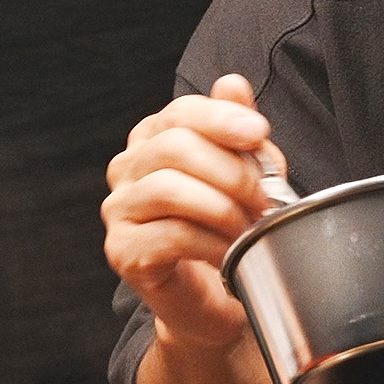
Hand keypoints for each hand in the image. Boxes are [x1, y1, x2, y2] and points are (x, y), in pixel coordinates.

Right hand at [102, 73, 290, 351]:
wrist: (217, 299)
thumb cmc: (229, 230)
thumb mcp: (247, 174)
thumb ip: (239, 132)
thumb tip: (232, 84)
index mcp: (153, 140)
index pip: (180, 112)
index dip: (221, 118)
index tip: (259, 132)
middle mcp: (127, 169)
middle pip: (174, 147)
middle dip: (231, 172)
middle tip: (265, 199)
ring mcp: (119, 210)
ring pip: (169, 189)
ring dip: (222, 209)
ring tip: (248, 229)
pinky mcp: (122, 251)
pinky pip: (169, 235)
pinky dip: (210, 243)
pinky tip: (228, 254)